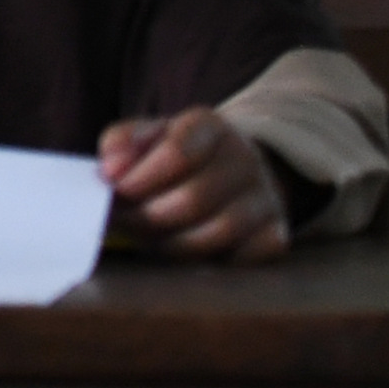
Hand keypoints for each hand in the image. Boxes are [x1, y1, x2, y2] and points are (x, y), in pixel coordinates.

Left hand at [99, 107, 291, 261]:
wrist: (225, 171)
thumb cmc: (169, 155)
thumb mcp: (141, 137)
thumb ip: (120, 144)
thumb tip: (111, 170)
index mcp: (209, 125)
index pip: (178, 151)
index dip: (140, 178)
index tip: (114, 191)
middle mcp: (245, 157)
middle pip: (194, 198)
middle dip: (148, 217)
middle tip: (122, 223)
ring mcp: (267, 197)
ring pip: (219, 231)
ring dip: (172, 244)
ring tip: (146, 240)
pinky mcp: (277, 234)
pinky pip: (247, 258)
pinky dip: (210, 262)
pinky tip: (184, 255)